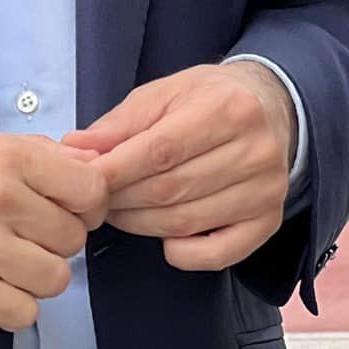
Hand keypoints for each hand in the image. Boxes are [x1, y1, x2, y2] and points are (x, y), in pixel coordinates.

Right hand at [0, 127, 107, 331]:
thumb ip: (34, 153)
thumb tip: (88, 166)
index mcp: (6, 157)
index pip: (89, 190)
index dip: (89, 204)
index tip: (73, 210)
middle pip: (73, 237)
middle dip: (57, 239)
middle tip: (30, 236)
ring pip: (55, 278)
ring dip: (38, 275)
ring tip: (11, 261)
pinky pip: (22, 312)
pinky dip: (15, 304)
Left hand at [62, 63, 294, 272]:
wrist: (272, 107)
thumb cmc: (212, 99)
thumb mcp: (166, 93)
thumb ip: (120, 123)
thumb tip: (75, 148)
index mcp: (228, 108)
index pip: (161, 150)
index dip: (115, 171)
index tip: (83, 180)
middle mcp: (255, 150)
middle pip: (170, 190)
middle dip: (121, 199)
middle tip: (96, 199)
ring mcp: (265, 190)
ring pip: (186, 223)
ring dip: (141, 224)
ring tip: (121, 211)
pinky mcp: (268, 221)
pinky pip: (217, 255)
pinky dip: (182, 253)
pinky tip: (166, 237)